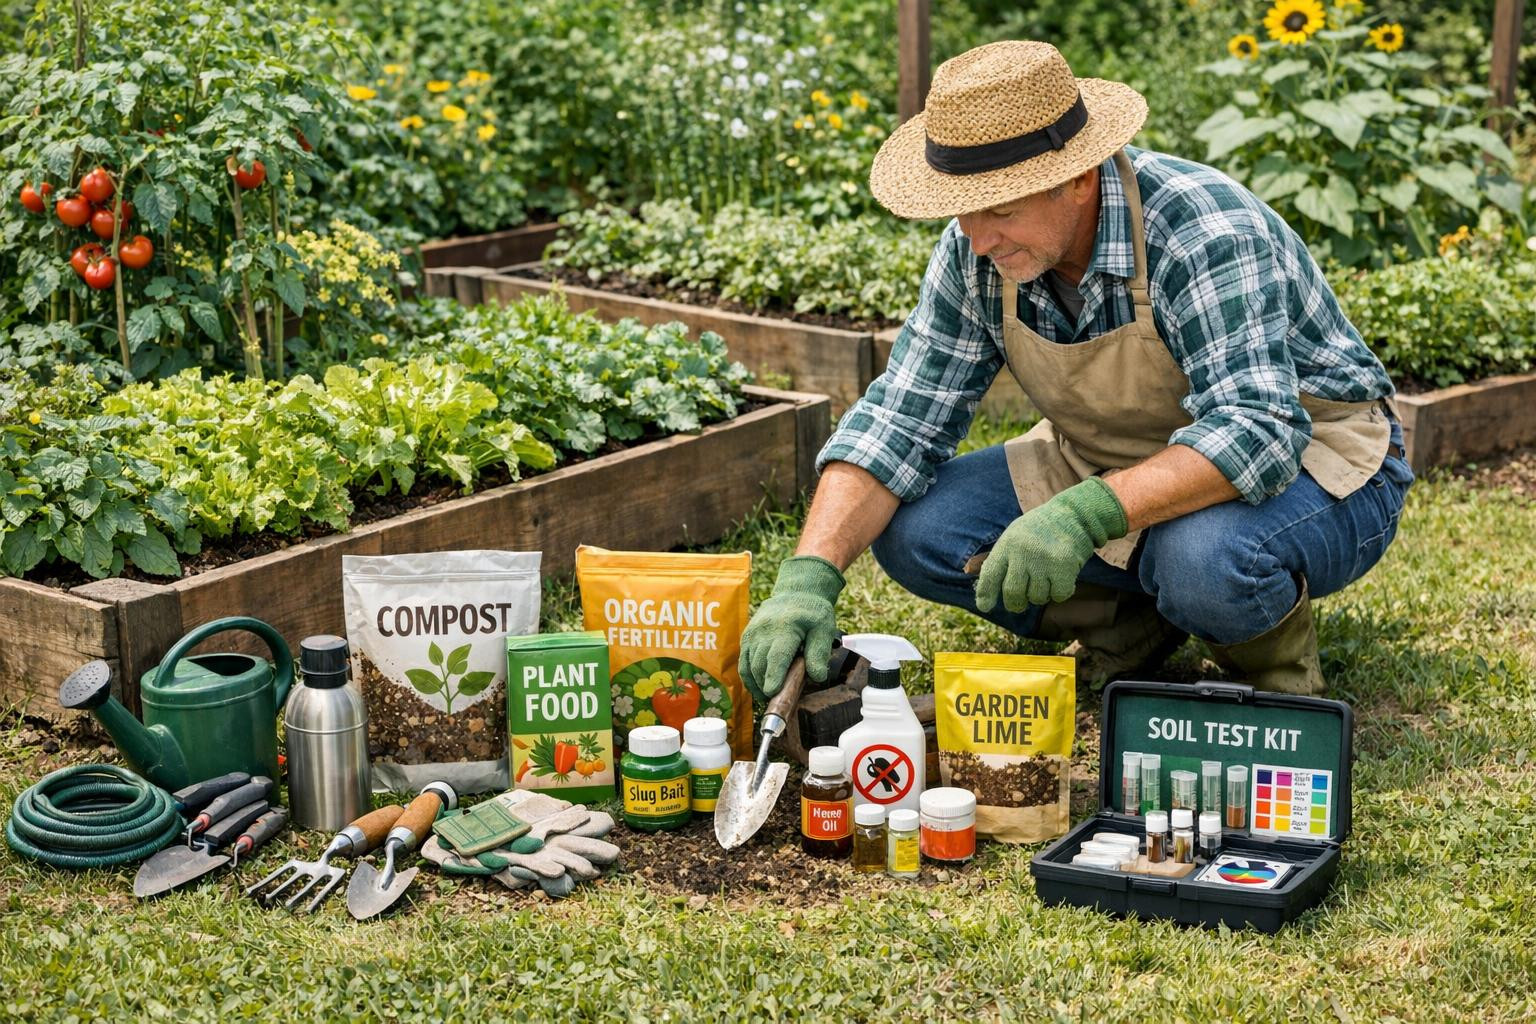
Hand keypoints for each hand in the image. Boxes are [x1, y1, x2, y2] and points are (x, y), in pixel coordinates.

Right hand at [738, 556, 844, 700]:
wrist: (796, 592)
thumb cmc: (812, 613)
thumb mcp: (824, 629)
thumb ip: (819, 653)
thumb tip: (817, 677)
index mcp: (785, 628)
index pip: (776, 655)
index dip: (773, 675)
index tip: (772, 692)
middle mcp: (764, 631)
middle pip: (760, 664)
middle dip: (765, 686)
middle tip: (776, 702)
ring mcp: (752, 634)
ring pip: (748, 666)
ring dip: (755, 685)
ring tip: (767, 698)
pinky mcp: (746, 638)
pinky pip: (743, 662)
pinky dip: (749, 678)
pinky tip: (758, 688)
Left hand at [974, 477, 1127, 613]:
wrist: (1073, 514)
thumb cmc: (1039, 530)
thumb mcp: (1013, 536)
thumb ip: (998, 558)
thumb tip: (977, 584)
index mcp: (1007, 544)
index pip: (990, 574)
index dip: (985, 593)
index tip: (984, 607)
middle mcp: (1023, 552)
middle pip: (1013, 593)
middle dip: (1015, 604)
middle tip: (1020, 604)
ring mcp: (1043, 559)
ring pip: (1037, 597)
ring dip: (1041, 595)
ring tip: (1045, 580)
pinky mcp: (1064, 566)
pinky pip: (1058, 595)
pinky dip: (1060, 593)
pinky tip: (1060, 580)